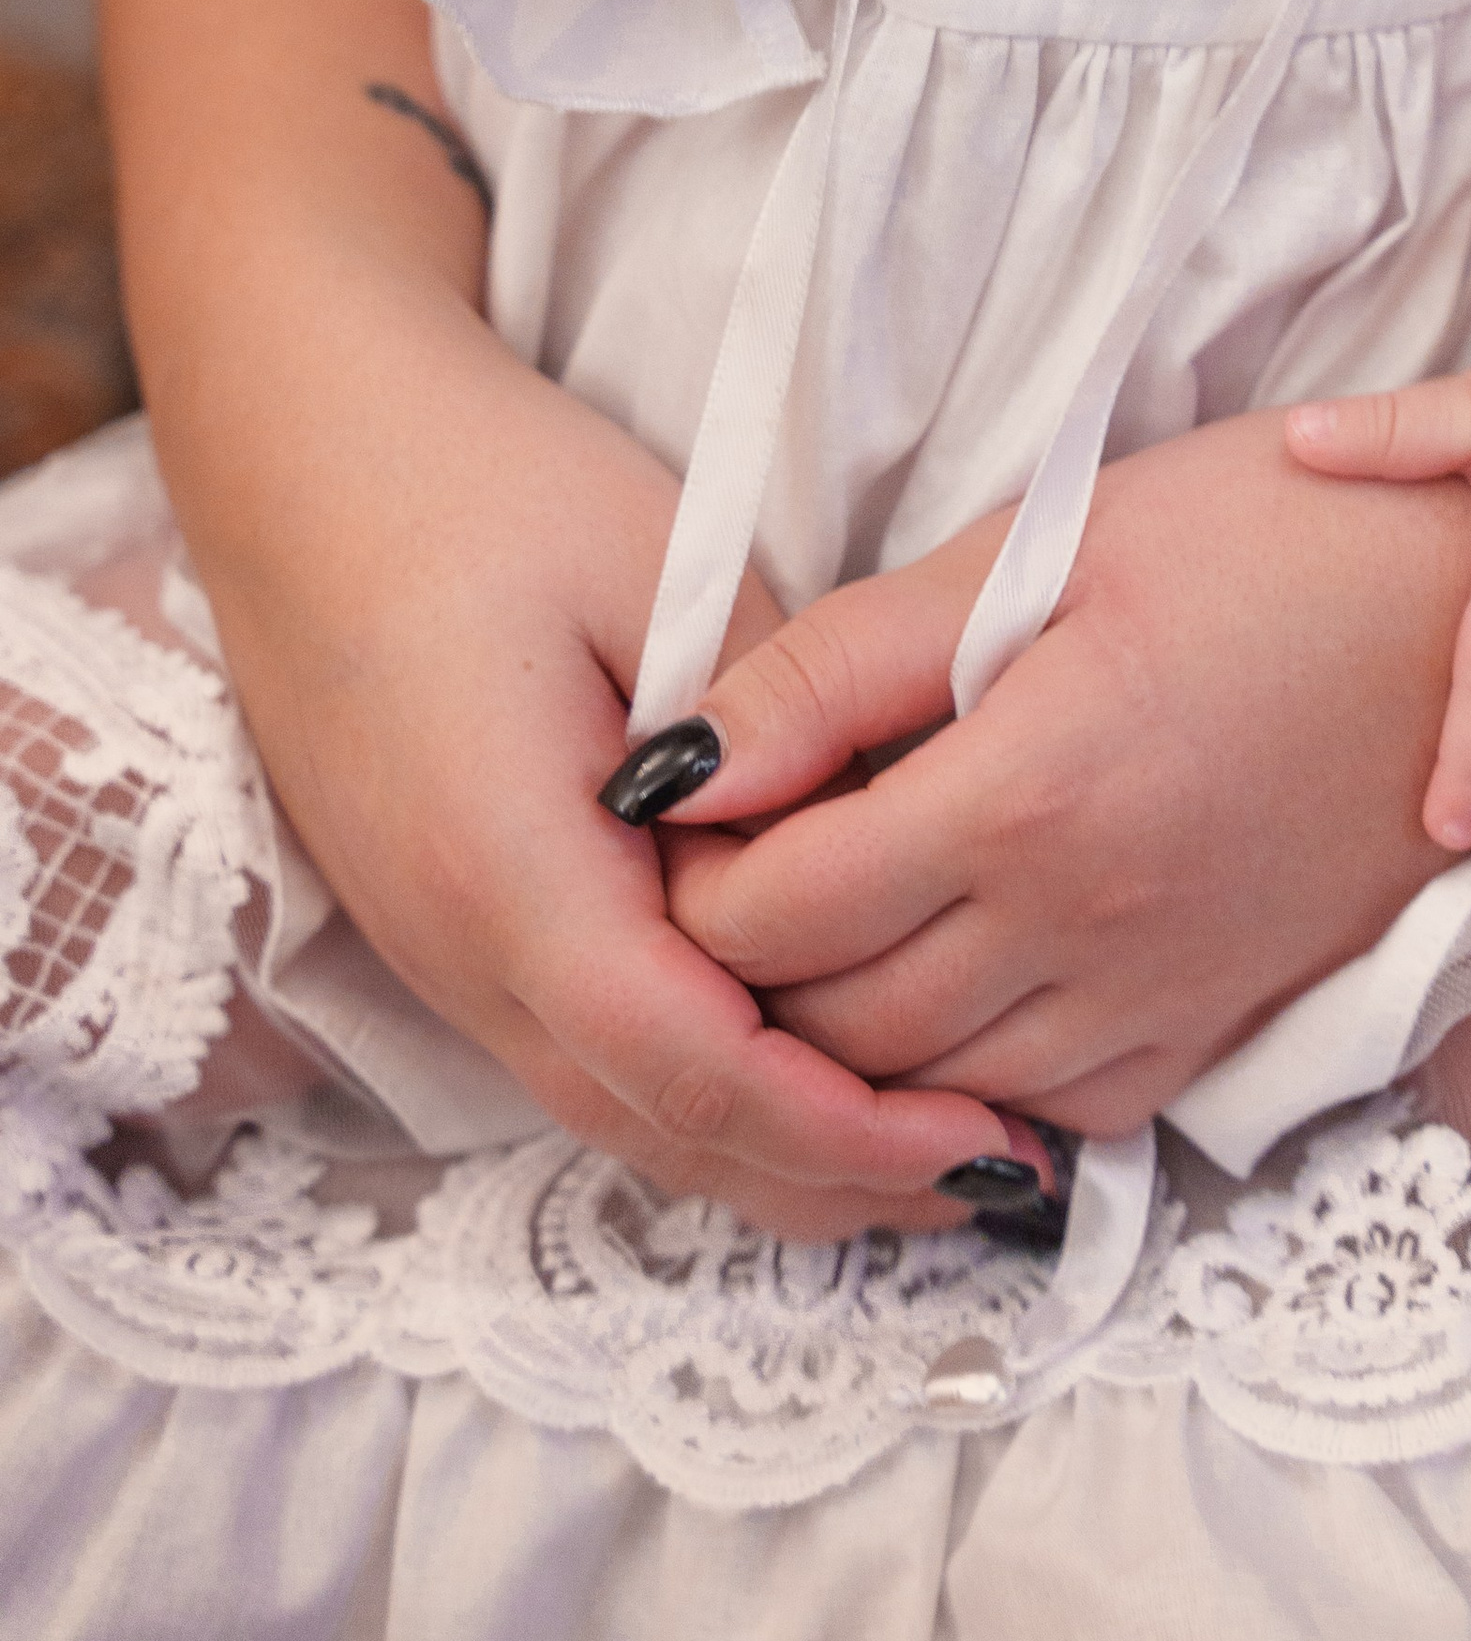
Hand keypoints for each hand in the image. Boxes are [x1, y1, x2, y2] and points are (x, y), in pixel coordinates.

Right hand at [175, 317, 1016, 1233]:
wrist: (301, 456)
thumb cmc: (479, 486)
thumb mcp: (660, 567)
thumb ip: (776, 726)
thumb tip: (877, 844)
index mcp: (514, 871)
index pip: (695, 1065)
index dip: (843, 1124)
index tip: (977, 1139)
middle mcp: (464, 951)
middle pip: (665, 1130)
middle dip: (836, 1177)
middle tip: (998, 1185)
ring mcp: (444, 953)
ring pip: (625, 1116)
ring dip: (777, 1155)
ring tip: (932, 1162)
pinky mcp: (452, 929)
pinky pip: (590, 1058)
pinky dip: (709, 1096)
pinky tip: (804, 1070)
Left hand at [650, 408, 1470, 1134]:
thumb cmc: (1265, 534)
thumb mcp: (1044, 547)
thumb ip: (845, 664)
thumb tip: (674, 761)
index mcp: (1025, 795)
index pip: (773, 915)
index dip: (689, 882)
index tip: (678, 819)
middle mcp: (1085, 927)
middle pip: (830, 1028)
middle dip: (740, 974)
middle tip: (725, 876)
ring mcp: (1161, 992)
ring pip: (931, 1090)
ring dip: (843, 1035)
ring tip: (818, 930)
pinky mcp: (1222, 1023)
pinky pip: (1056, 1115)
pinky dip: (975, 1080)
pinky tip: (957, 986)